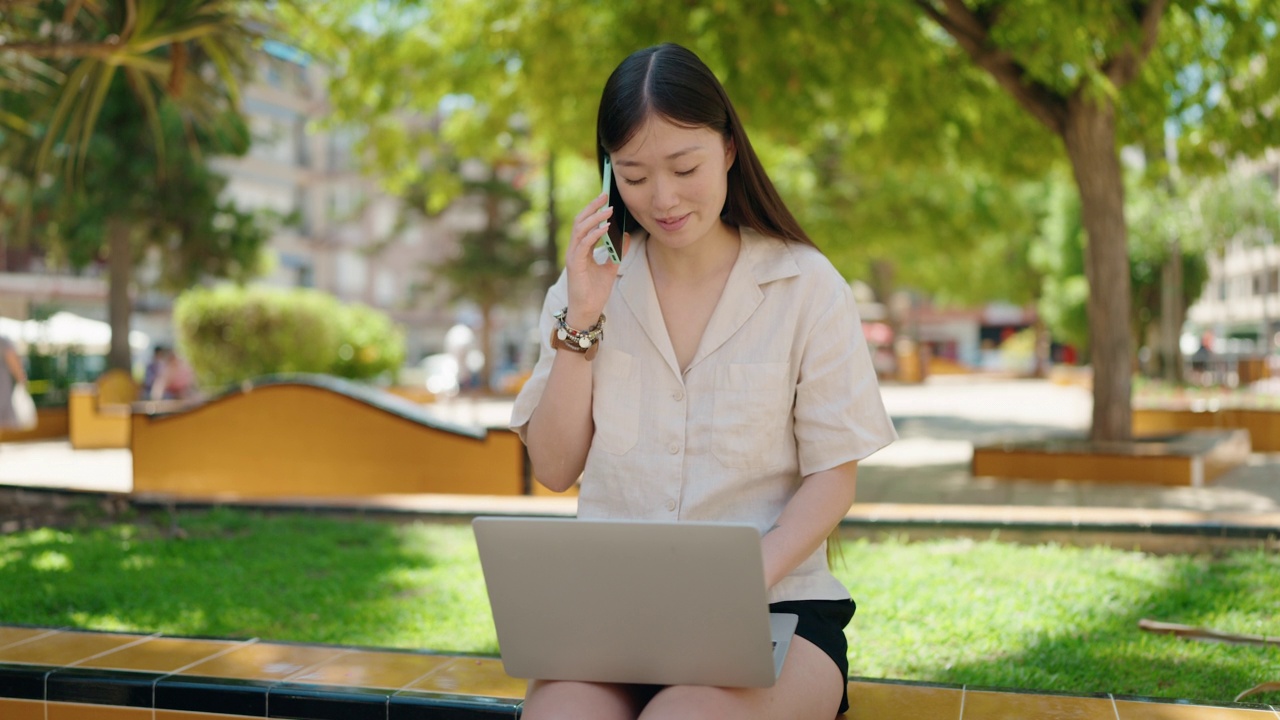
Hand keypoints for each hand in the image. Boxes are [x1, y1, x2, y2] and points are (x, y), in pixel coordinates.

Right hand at [564, 193, 629, 327]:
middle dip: (592, 207)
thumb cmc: (595, 291)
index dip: (593, 210)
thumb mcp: (612, 267)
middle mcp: (574, 249)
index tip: (605, 198)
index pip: (585, 223)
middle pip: (579, 221)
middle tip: (605, 195)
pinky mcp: (575, 264)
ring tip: (608, 211)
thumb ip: (618, 251)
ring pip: (580, 229)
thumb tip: (626, 235)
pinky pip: (584, 244)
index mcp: (581, 249)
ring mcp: (573, 256)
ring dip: (595, 218)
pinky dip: (595, 234)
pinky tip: (606, 228)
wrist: (588, 310)